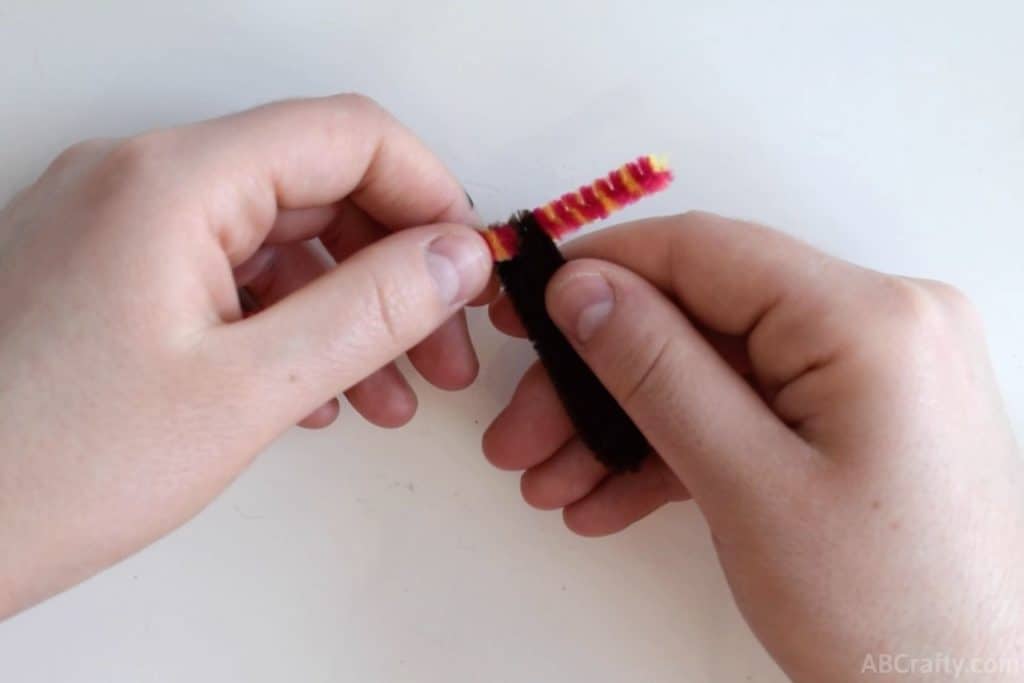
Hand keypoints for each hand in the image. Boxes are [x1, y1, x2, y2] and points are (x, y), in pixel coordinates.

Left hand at [0, 94, 491, 617]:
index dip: (429, 195)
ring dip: (348, 308)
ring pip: (278, 238)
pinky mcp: (111, 272)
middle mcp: (140, 181)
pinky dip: (287, 323)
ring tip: (388, 390)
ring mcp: (119, 225)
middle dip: (396, 267)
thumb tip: (454, 259)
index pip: (348, 135)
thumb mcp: (245, 391)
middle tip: (442, 344)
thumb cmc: (44, 469)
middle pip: (317, 186)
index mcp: (172, 182)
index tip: (468, 264)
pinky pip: (229, 273)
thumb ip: (369, 311)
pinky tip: (315, 390)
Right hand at [484, 212, 1023, 680]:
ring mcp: (873, 373)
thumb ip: (656, 370)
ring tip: (558, 479)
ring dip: (627, 423)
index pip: (706, 251)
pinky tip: (614, 494)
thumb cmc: (885, 611)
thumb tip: (585, 290)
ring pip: (715, 370)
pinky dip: (680, 446)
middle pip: (700, 317)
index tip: (530, 306)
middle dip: (600, 378)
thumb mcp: (746, 484)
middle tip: (527, 427)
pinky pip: (749, 409)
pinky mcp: (858, 416)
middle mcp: (882, 326)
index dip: (603, 271)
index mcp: (871, 319)